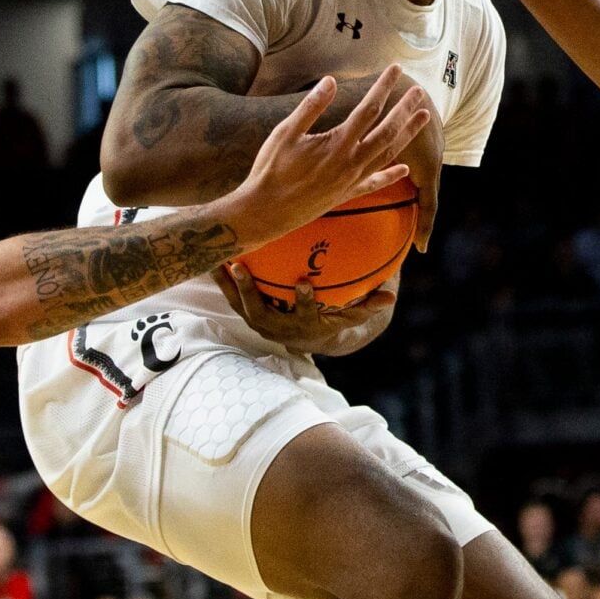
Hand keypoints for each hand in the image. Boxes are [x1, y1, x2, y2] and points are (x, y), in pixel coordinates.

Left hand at [214, 265, 397, 356]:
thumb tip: (391, 295)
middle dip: (249, 292)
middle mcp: (278, 327)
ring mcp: (259, 321)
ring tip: (214, 259)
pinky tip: (209, 259)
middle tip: (241, 269)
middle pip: (260, 311)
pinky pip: (230, 297)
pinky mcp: (246, 314)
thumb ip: (367, 306)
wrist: (306, 339)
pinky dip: (219, 281)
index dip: (304, 300)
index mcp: (304, 324)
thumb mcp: (349, 317)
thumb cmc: (330, 322)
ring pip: (238, 304)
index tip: (304, 283)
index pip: (305, 312)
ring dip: (226, 284)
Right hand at [222, 70, 429, 249]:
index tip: (396, 69)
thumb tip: (331, 81)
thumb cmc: (271, 170)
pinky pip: (375, 183)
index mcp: (337, 144)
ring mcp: (352, 180)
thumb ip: (311, 107)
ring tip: (423, 118)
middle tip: (420, 91)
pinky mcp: (347, 194)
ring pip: (388, 154)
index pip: (368, 109)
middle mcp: (351, 162)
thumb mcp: (285, 133)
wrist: (266, 212)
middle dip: (405, 109)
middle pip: (387, 131)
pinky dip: (392, 175)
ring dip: (407, 135)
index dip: (384, 87)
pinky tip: (405, 170)